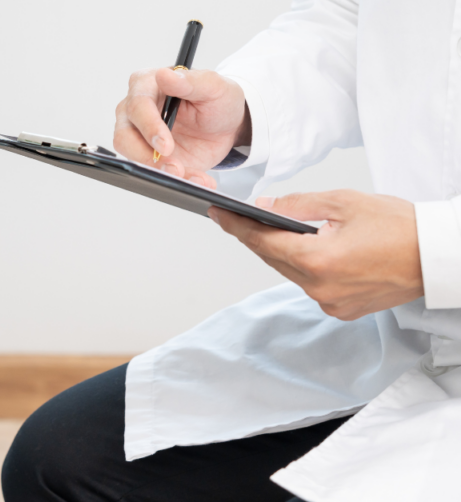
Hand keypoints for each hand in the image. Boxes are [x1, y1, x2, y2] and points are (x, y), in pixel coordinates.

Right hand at [113, 67, 250, 187]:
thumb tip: (164, 75)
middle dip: (146, 156)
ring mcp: (140, 136)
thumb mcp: (214, 86)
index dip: (149, 127)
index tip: (165, 145)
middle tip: (173, 167)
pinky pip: (153, 173)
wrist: (227, 126)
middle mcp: (136, 111)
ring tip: (185, 174)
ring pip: (132, 157)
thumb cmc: (217, 99)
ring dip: (159, 171)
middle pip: (124, 136)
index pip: (137, 105)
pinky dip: (176, 180)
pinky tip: (196, 178)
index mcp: (146, 85)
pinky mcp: (148, 157)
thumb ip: (190, 80)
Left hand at [209, 190, 422, 319]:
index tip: (218, 214)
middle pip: (273, 259)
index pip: (263, 242)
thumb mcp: (344, 202)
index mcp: (319, 260)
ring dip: (281, 252)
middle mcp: (320, 288)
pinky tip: (305, 250)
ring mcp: (331, 302)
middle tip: (237, 216)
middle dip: (256, 236)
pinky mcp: (342, 309)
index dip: (237, 226)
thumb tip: (264, 208)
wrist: (438, 257)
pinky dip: (304, 267)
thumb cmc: (402, 227)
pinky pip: (310, 285)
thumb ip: (298, 205)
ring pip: (290, 272)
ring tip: (271, 229)